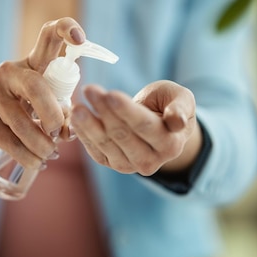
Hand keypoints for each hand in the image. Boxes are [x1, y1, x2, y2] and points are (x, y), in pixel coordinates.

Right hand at [0, 17, 85, 169]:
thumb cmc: (33, 115)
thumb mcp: (54, 110)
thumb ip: (67, 116)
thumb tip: (70, 131)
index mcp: (35, 62)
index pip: (48, 34)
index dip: (65, 29)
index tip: (80, 38)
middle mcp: (11, 71)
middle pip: (35, 86)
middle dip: (52, 114)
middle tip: (60, 134)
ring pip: (21, 121)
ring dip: (41, 144)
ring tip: (50, 154)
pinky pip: (8, 140)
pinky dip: (27, 156)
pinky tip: (36, 162)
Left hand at [71, 80, 200, 175]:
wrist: (158, 124)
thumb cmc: (169, 105)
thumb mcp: (181, 98)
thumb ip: (181, 108)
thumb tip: (177, 121)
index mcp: (171, 144)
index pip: (144, 126)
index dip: (126, 111)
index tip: (110, 94)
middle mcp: (151, 161)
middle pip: (122, 135)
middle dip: (104, 111)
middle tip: (90, 89)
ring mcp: (130, 166)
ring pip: (106, 144)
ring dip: (89, 124)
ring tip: (78, 106)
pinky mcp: (112, 164)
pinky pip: (95, 150)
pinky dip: (84, 134)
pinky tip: (75, 118)